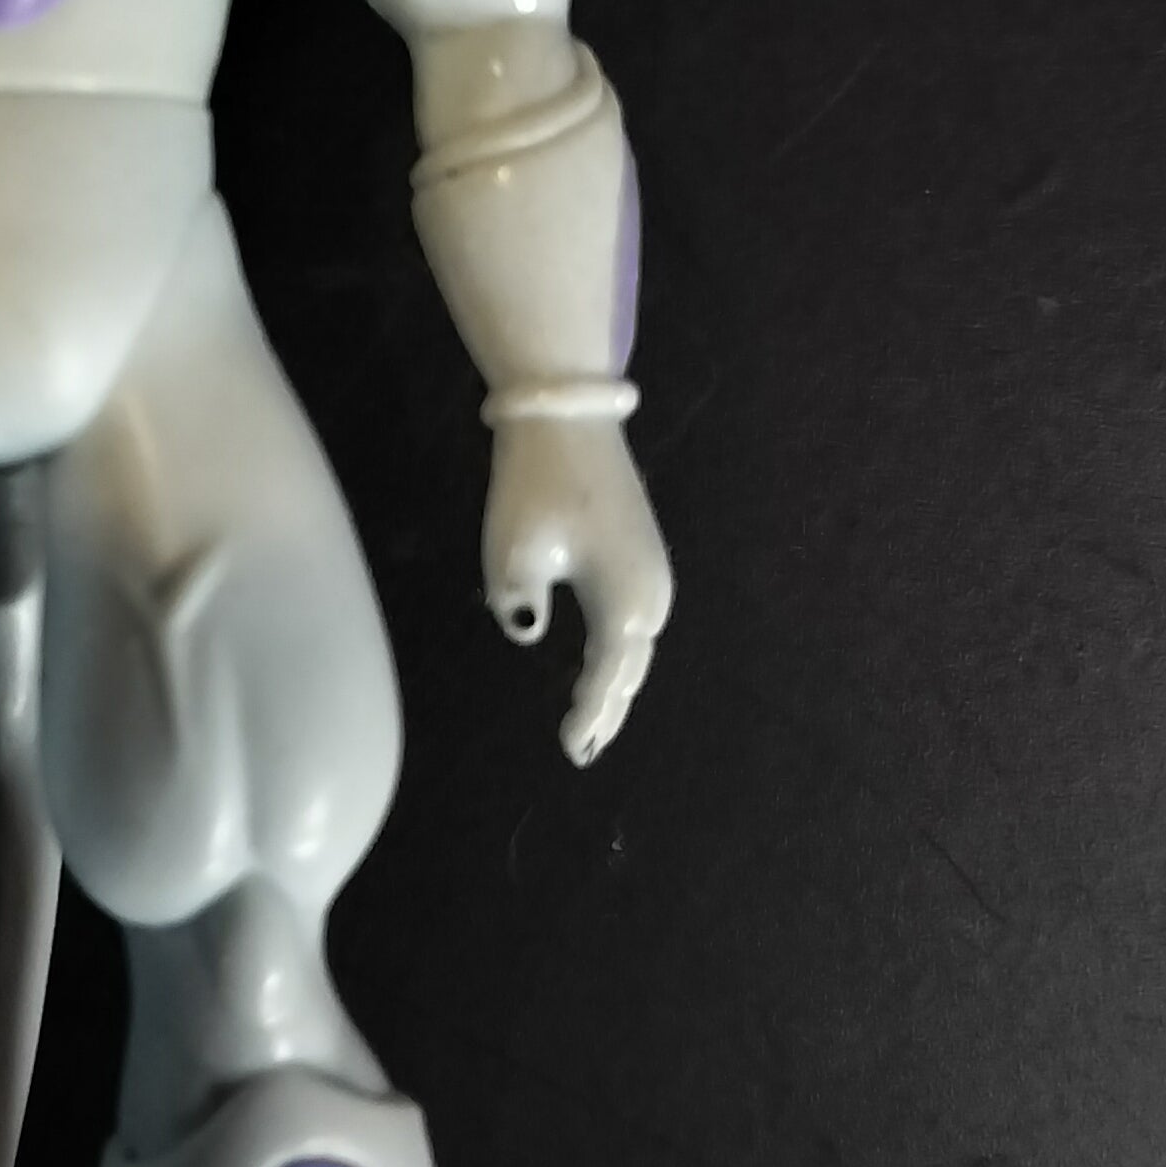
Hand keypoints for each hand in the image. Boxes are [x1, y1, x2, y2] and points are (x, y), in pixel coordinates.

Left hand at [483, 416, 671, 766]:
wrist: (567, 416)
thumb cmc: (538, 482)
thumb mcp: (514, 550)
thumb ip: (520, 603)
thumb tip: (533, 632)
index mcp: (623, 599)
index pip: (606, 676)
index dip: (589, 714)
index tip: (569, 748)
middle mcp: (650, 593)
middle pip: (630, 668)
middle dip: (608, 709)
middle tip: (581, 750)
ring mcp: (651, 572)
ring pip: (636, 647)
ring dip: (616, 683)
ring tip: (592, 721)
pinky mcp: (640, 555)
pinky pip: (633, 624)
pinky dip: (618, 653)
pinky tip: (601, 663)